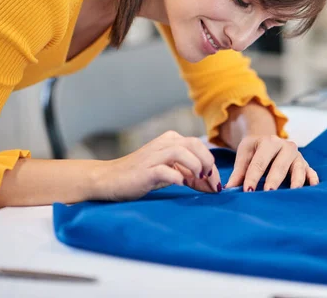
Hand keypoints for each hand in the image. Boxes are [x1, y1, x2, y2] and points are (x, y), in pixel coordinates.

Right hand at [92, 131, 221, 201]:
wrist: (109, 179)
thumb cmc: (142, 176)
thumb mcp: (170, 172)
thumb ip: (191, 176)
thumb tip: (213, 186)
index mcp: (172, 140)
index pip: (200, 147)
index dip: (212, 165)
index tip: (216, 184)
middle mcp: (164, 143)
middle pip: (194, 144)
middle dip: (208, 162)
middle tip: (210, 180)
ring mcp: (153, 155)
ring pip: (181, 152)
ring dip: (195, 165)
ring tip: (198, 179)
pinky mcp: (145, 170)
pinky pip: (164, 170)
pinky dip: (176, 176)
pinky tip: (180, 183)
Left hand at [225, 135, 318, 191]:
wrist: (269, 140)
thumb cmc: (255, 150)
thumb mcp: (245, 154)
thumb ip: (238, 172)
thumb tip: (229, 189)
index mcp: (269, 142)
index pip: (259, 162)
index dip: (252, 177)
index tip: (247, 191)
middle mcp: (286, 147)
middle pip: (280, 165)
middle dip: (274, 179)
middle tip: (268, 193)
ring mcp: (297, 156)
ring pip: (298, 168)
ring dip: (296, 180)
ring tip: (292, 192)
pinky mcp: (306, 164)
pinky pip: (311, 171)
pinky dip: (312, 179)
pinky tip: (312, 187)